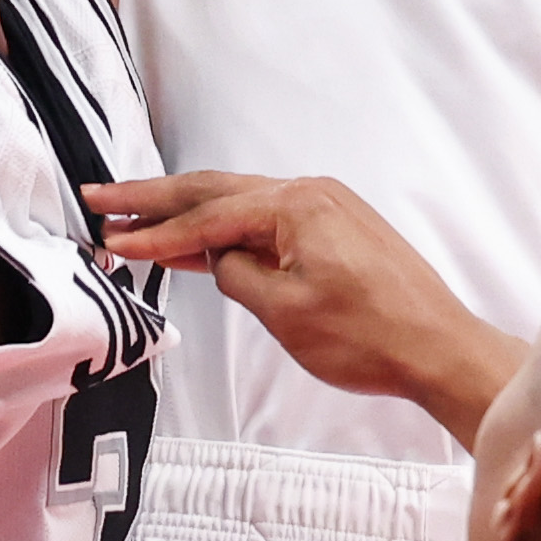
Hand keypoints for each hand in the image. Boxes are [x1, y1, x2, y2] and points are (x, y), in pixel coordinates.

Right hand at [87, 170, 518, 442]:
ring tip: (134, 218)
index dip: (153, 234)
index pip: (207, 218)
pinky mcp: (337, 229)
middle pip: (215, 192)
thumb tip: (217, 256)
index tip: (109, 241)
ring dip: (188, 213)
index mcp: (296, 204)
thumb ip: (237, 274)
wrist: (439, 348)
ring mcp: (327, 208)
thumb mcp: (285, 312)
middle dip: (155, 199)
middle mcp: (310, 193)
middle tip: (101, 198)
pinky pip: (267, 219)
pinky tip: (198, 240)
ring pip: (239, 203)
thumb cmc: (370, 337)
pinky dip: (227, 228)